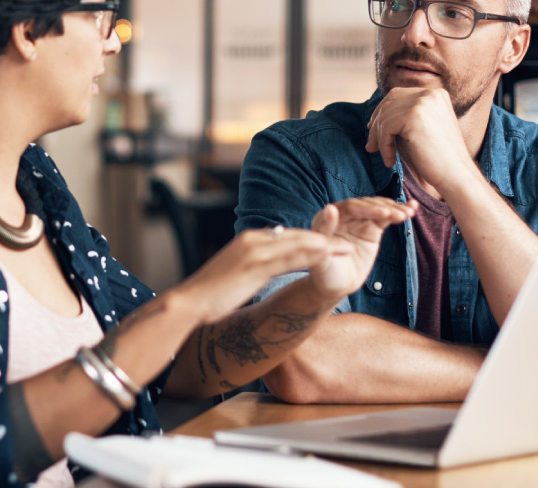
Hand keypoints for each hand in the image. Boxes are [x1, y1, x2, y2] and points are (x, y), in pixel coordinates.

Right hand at [174, 227, 333, 325]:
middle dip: (323, 238)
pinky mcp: (256, 265)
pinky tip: (330, 256)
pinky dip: (313, 255)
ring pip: (298, 243)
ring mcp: (255, 250)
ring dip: (325, 245)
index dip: (310, 241)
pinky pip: (291, 257)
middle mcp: (253, 240)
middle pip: (296, 235)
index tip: (328, 245)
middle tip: (347, 242)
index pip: (286, 237)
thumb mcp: (235, 275)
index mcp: (248, 241)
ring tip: (347, 248)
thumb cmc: (209, 296)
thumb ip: (251, 267)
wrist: (189, 302)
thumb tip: (263, 270)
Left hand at [306, 197, 417, 301]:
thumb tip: (330, 207)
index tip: (385, 213)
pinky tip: (411, 209)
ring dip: (394, 208)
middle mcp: (342, 215)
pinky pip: (385, 217)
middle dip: (385, 208)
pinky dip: (398, 212)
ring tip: (410, 212)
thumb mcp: (321, 255)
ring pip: (377, 208)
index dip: (368, 209)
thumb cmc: (324, 272)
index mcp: (326, 217)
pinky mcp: (371, 228)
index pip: (350, 208)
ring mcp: (358, 220)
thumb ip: (325, 231)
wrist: (335, 285)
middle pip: (366, 205)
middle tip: (402, 214)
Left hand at [365, 87, 477, 190]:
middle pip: (389, 102)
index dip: (382, 112)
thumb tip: (375, 117)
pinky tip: (390, 160)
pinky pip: (385, 128)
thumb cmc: (438, 158)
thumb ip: (405, 117)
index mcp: (435, 94)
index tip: (374, 130)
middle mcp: (430, 93)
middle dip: (376, 125)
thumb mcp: (422, 129)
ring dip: (379, 139)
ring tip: (387, 157)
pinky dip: (384, 146)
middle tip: (371, 146)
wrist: (456, 175)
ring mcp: (423, 102)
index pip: (397, 95)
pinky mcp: (414, 116)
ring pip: (385, 117)